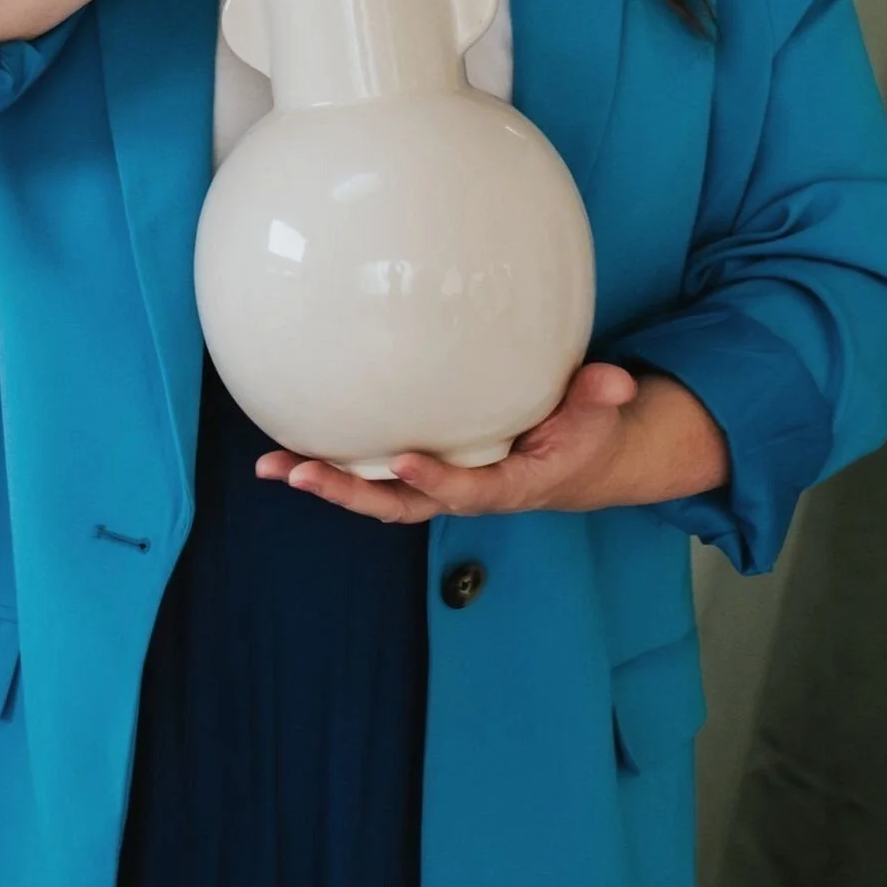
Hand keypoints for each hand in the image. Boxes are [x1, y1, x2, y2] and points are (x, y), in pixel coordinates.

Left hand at [253, 359, 645, 521]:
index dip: (436, 482)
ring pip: (375, 494)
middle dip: (350, 494)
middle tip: (300, 475)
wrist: (574, 461)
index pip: (470, 491)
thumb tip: (614, 381)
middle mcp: (464, 491)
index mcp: (510, 484)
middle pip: (401, 505)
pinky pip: (371, 472)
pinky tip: (288, 450)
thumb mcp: (599, 414)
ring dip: (324, 483)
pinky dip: (330, 465)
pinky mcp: (420, 468)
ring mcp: (436, 483)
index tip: (402, 461)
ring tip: (272, 468)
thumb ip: (598, 396)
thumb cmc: (581, 432)